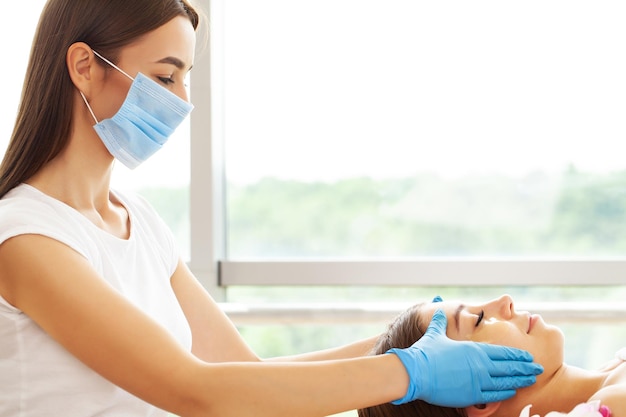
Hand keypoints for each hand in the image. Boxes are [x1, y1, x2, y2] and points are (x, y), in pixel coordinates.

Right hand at [387, 309, 543, 406]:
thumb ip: (440, 324)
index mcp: (474, 349)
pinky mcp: (471, 394)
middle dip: (525, 368)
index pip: (503, 352)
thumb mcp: (435, 334)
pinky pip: (494, 395)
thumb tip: (438, 312)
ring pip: (506, 382)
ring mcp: (478, 381)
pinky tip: (513, 392)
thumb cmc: (425, 353)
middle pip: (509, 367)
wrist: (416, 372)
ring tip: (531, 380)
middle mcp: (480, 365)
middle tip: (539, 369)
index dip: (517, 355)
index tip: (528, 356)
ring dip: (520, 381)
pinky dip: (505, 394)